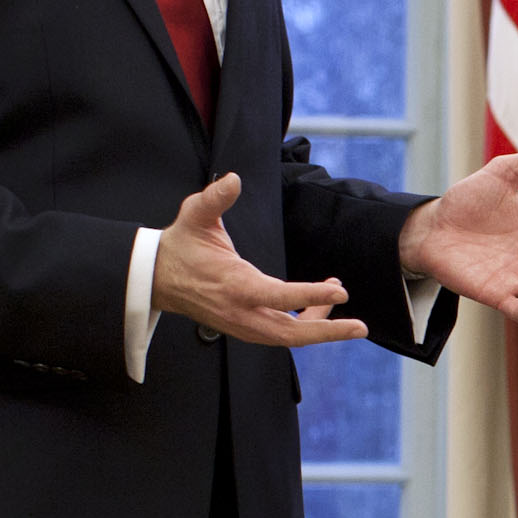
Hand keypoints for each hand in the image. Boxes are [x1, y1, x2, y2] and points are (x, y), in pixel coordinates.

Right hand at [154, 174, 365, 347]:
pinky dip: (302, 325)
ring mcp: (242, 325)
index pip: (281, 297)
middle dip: (329, 332)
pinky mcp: (244, 329)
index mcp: (235, 285)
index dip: (312, 296)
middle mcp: (241, 312)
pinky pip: (280, 334)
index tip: (341, 291)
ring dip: (319, 327)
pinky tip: (316, 305)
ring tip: (338, 300)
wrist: (157, 278)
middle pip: (291, 333)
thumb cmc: (181, 245)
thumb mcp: (195, 215)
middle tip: (360, 326)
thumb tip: (233, 179)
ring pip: (288, 338)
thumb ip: (215, 197)